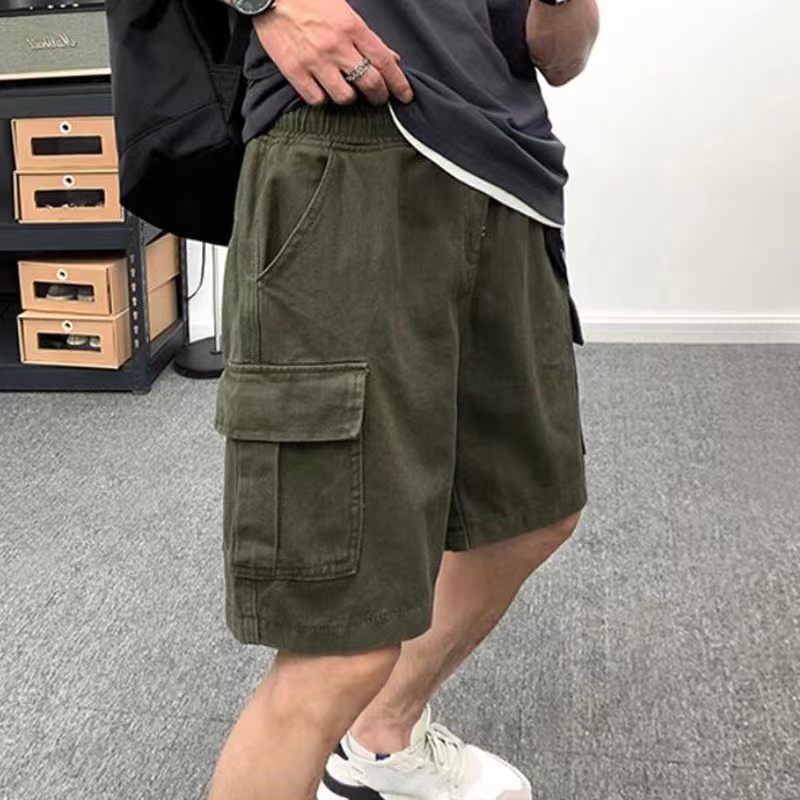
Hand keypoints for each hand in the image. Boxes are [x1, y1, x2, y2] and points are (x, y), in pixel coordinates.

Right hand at [252, 0, 414, 105]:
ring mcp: (315, 61)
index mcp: (352, 27)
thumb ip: (367, 37)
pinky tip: (323, 89)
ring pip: (345, 97)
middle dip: (379, 95)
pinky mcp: (295, 72)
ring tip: (347, 89)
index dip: (398, 83)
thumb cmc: (309, 0)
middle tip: (378, 97)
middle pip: (370, 83)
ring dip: (350, 97)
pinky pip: (318, 100)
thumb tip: (390, 59)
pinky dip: (324, 99)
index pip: (384, 62)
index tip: (405, 96)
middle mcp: (336, 46)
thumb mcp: (344, 10)